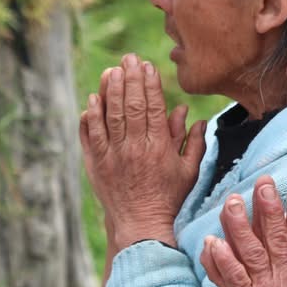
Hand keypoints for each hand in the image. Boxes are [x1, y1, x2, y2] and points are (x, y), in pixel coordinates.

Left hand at [79, 53, 205, 250]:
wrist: (142, 227)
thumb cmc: (170, 200)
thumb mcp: (189, 172)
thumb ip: (194, 143)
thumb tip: (195, 116)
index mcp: (158, 149)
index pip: (153, 108)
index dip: (150, 84)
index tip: (148, 66)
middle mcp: (134, 149)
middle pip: (131, 106)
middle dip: (130, 79)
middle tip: (128, 59)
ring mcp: (112, 157)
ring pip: (109, 116)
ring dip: (110, 91)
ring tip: (112, 71)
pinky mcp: (96, 165)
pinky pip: (91, 136)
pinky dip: (90, 116)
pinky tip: (92, 100)